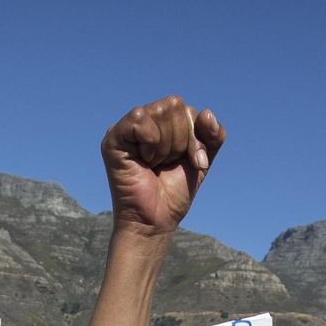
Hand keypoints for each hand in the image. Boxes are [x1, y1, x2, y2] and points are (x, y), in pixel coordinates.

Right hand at [101, 95, 224, 238]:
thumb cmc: (174, 192)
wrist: (156, 219)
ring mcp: (126, 127)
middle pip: (175, 105)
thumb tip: (207, 112)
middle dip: (182, 140)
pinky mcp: (113, 137)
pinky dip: (151, 143)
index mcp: (161, 124)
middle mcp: (142, 121)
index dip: (196, 136)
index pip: (186, 109)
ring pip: (160, 111)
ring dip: (167, 146)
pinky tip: (144, 161)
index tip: (194, 162)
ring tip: (155, 164)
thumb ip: (212, 135)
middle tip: (168, 163)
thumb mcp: (202, 160)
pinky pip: (140, 119)